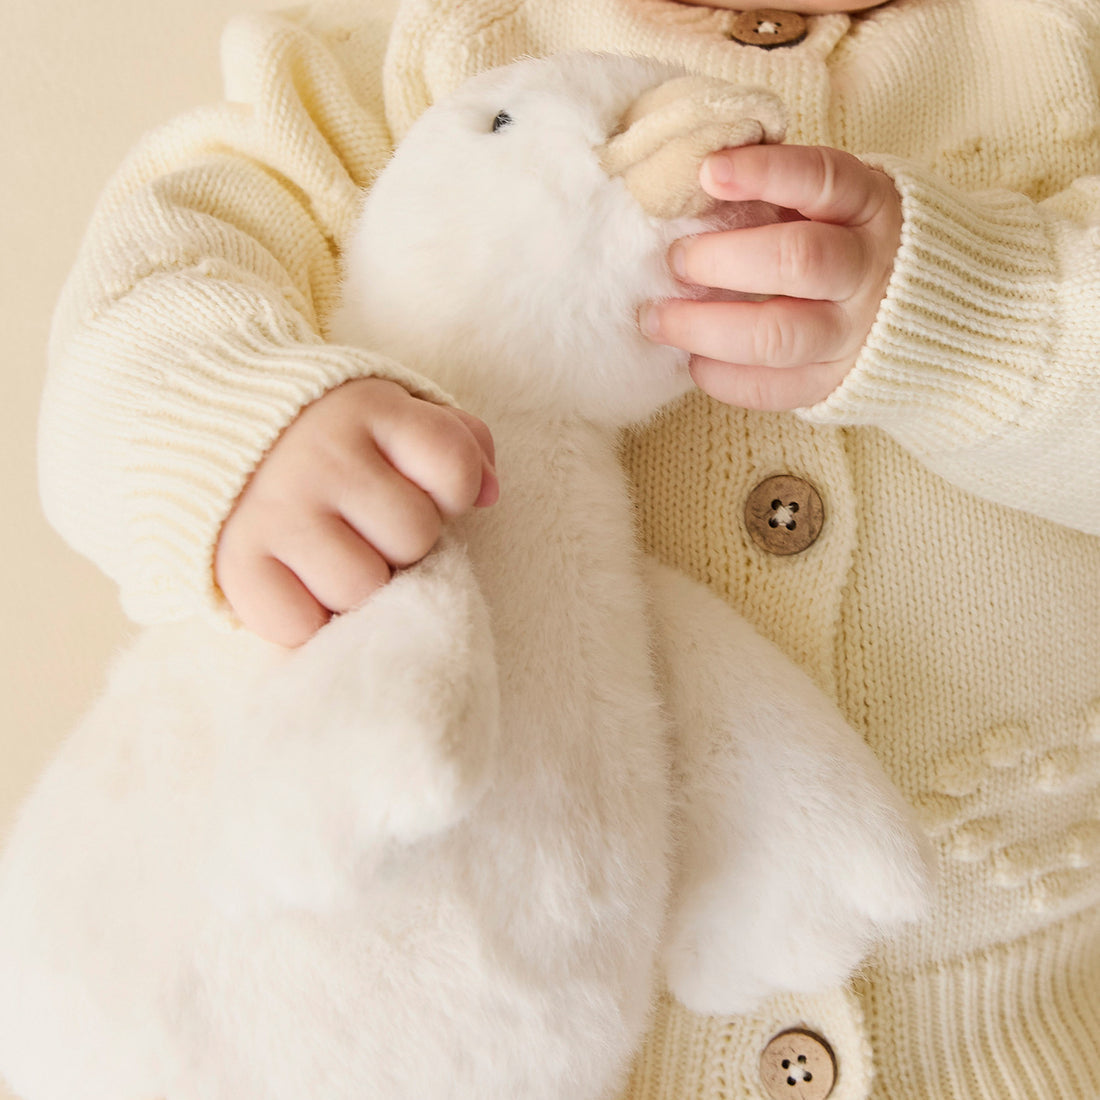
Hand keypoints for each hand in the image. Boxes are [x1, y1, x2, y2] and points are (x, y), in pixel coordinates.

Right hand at [215, 378, 497, 647]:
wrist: (211, 429)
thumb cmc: (333, 438)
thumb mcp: (395, 417)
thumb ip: (459, 444)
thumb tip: (489, 495)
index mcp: (368, 409)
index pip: (454, 467)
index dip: (453, 491)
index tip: (420, 485)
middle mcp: (320, 455)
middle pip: (414, 537)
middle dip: (402, 542)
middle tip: (368, 526)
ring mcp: (275, 511)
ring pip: (363, 588)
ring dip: (360, 586)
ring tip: (337, 556)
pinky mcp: (236, 564)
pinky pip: (302, 626)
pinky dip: (309, 621)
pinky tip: (301, 584)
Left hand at [640, 144, 901, 409]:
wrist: (924, 311)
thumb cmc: (844, 238)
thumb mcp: (829, 199)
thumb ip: (777, 189)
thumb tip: (689, 182)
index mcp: (868, 205)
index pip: (822, 179)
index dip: (765, 173)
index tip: (707, 171)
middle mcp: (868, 269)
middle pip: (798, 262)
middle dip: (721, 260)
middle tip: (673, 260)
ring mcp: (854, 332)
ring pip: (778, 335)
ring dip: (705, 328)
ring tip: (657, 318)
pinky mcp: (834, 382)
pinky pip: (774, 389)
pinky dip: (723, 377)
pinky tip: (693, 360)